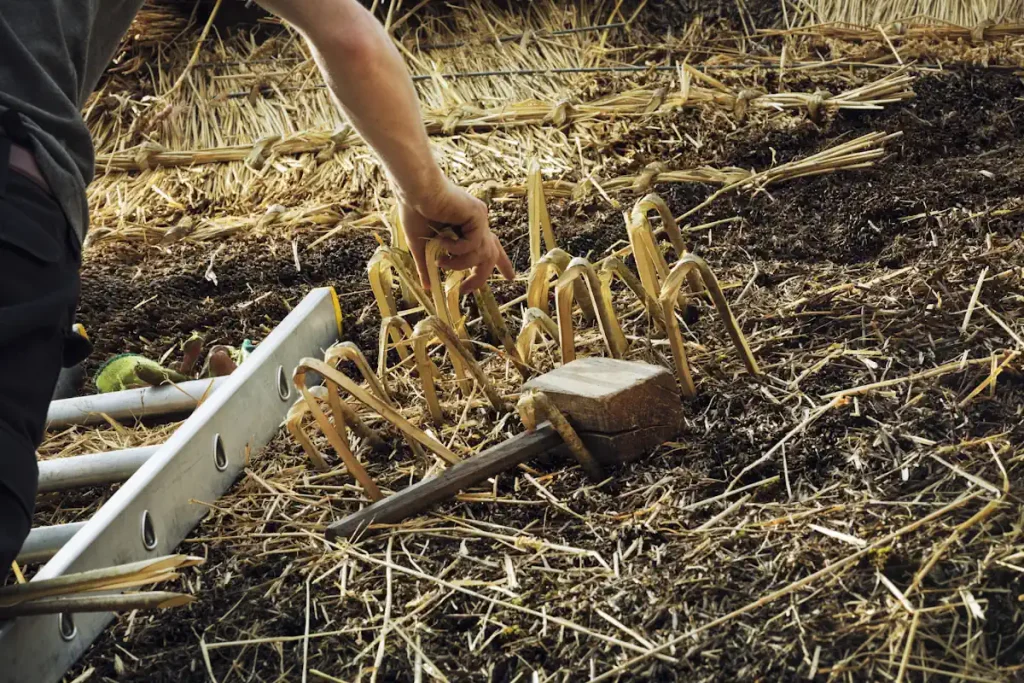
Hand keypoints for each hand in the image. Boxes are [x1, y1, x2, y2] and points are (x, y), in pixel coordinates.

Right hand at [399, 178, 514, 292]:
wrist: (413, 192)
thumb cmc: (415, 212)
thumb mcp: (421, 247)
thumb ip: (427, 266)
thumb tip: (427, 287)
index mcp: (468, 228)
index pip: (490, 247)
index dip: (501, 263)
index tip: (510, 277)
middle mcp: (477, 223)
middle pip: (491, 255)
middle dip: (484, 275)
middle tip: (465, 289)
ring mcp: (479, 218)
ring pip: (482, 254)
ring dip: (460, 264)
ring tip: (441, 262)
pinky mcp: (478, 214)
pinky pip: (474, 243)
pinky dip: (457, 248)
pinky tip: (442, 239)